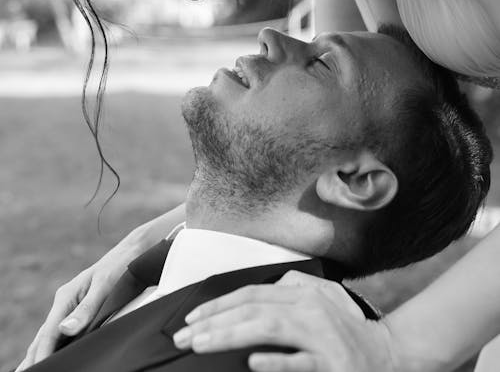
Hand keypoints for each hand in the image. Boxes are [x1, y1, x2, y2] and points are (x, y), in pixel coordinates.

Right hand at [15, 239, 140, 369]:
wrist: (131, 252)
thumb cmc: (118, 267)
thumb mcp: (103, 287)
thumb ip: (86, 309)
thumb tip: (64, 329)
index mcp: (66, 296)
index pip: (49, 331)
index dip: (43, 351)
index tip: (39, 367)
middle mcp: (65, 302)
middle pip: (45, 334)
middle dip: (35, 355)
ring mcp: (71, 306)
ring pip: (51, 333)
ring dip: (42, 350)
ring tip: (32, 367)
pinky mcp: (80, 309)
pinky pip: (62, 331)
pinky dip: (53, 344)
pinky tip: (53, 353)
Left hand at [173, 270, 394, 371]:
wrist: (390, 356)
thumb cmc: (349, 332)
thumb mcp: (322, 300)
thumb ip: (293, 288)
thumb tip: (262, 288)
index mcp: (303, 294)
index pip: (252, 293)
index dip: (218, 304)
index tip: (191, 318)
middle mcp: (310, 309)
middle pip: (253, 309)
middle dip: (213, 322)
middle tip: (183, 337)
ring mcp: (321, 337)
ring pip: (269, 329)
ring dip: (230, 336)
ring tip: (202, 344)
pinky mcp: (333, 366)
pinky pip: (300, 363)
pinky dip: (276, 362)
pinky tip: (252, 363)